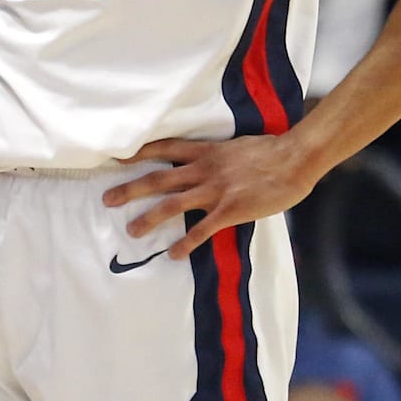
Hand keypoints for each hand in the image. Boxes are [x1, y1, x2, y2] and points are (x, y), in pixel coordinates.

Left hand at [101, 133, 316, 259]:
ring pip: (172, 204)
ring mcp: (214, 190)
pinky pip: (202, 229)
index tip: (117, 158)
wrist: (293, 159)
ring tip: (131, 230)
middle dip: (131, 189)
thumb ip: (216, 156)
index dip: (138, 153)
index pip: (163, 149)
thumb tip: (206, 161)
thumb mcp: (233, 146)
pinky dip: (186, 242)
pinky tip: (173, 254)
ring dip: (149, 218)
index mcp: (203, 151)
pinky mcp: (229, 210)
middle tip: (108, 199)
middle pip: (158, 178)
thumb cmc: (268, 151)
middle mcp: (202, 169)